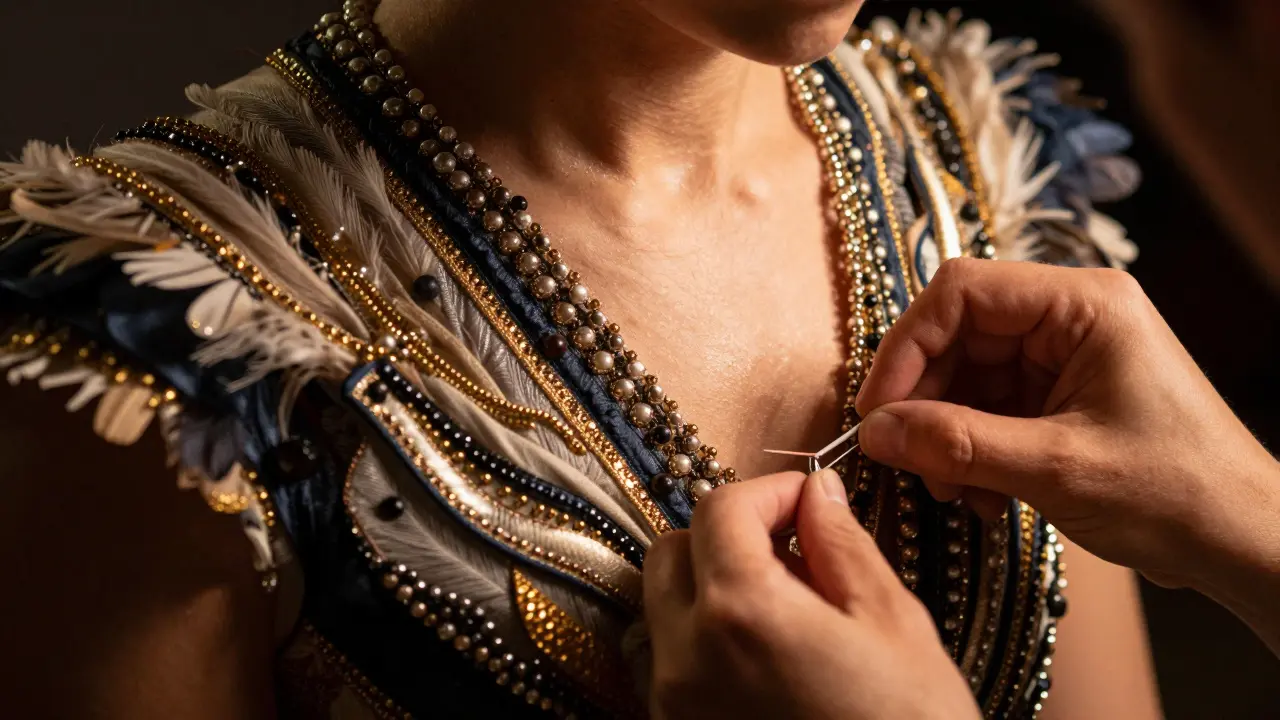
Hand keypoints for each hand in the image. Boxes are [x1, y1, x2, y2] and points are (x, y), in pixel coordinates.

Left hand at [643, 470, 978, 719]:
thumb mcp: (894, 625)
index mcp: (741, 613)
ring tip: (788, 608)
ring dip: (712, 585)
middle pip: (674, 550)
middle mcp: (687, 656)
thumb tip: (818, 494)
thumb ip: (842, 545)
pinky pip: (673, 661)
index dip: (769, 492)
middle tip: (794, 548)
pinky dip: (707, 637)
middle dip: (727, 532)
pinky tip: (770, 655)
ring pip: (665, 606)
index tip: (809, 501)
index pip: (720, 509)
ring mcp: (675, 704)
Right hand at [853, 259, 1279, 648]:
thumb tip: (873, 432)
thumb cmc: (1177, 493)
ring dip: (947, 436)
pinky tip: (983, 497)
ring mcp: (1066, 357)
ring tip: (954, 492)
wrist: (1244, 542)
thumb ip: (957, 445)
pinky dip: (972, 451)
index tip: (878, 412)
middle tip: (908, 461)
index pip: (961, 292)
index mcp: (1083, 304)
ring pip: (968, 377)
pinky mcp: (1062, 396)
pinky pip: (990, 408)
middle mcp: (1071, 318)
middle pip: (958, 336)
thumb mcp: (1055, 468)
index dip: (907, 348)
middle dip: (927, 403)